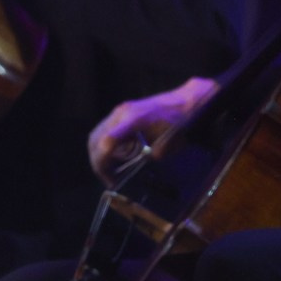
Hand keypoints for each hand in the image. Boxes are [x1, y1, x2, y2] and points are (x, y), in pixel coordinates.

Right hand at [87, 76, 216, 184]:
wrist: (185, 101)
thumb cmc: (180, 123)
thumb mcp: (170, 144)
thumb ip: (151, 157)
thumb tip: (135, 170)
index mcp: (134, 120)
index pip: (107, 141)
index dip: (102, 162)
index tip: (110, 179)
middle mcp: (121, 113)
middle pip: (95, 139)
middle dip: (98, 162)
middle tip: (108, 178)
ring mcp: (119, 111)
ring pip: (96, 135)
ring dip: (98, 154)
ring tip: (109, 170)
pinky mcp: (120, 112)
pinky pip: (103, 131)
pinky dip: (103, 146)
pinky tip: (113, 157)